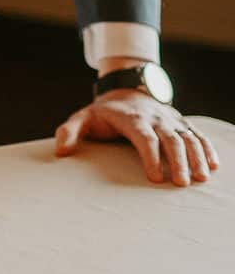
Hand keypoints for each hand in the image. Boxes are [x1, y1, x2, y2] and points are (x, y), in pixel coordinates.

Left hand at [55, 93, 220, 185]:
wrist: (127, 89)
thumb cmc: (103, 112)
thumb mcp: (83, 117)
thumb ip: (70, 131)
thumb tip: (60, 150)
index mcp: (131, 118)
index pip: (144, 137)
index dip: (150, 156)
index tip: (155, 177)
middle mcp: (155, 118)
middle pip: (170, 139)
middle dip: (178, 161)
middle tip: (182, 184)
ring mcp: (170, 120)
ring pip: (187, 137)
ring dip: (196, 156)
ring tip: (201, 178)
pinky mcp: (180, 123)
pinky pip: (196, 134)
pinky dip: (206, 148)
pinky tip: (213, 165)